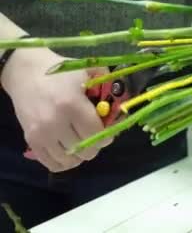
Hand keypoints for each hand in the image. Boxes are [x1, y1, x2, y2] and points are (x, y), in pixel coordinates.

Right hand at [1, 48, 111, 171]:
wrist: (26, 72)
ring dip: (80, 154)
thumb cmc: (60, 72)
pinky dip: (64, 162)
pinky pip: (52, 164)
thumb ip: (108, 86)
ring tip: (82, 141)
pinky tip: (69, 151)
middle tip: (94, 134)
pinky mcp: (30, 140)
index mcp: (72, 105)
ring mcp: (41, 134)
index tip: (108, 129)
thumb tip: (122, 105)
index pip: (97, 134)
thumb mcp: (88, 71)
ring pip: (70, 160)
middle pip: (85, 150)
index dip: (107, 135)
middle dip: (95, 144)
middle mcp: (55, 123)